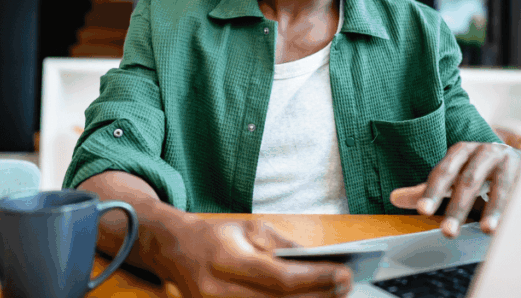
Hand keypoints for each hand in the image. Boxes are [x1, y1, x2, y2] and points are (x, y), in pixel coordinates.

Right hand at [151, 216, 353, 296]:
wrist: (174, 251)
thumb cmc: (216, 236)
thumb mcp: (249, 228)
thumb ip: (283, 247)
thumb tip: (319, 262)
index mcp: (225, 259)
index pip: (278, 277)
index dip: (314, 279)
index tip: (343, 273)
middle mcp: (218, 290)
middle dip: (318, 296)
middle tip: (346, 287)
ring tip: (333, 297)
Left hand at [389, 142, 520, 236]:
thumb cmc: (481, 172)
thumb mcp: (453, 178)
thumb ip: (428, 189)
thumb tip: (394, 198)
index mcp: (462, 151)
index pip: (443, 172)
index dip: (433, 191)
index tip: (423, 211)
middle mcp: (485, 151)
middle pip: (468, 180)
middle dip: (458, 208)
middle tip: (448, 232)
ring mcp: (509, 160)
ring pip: (500, 186)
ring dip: (493, 209)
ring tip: (486, 230)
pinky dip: (517, 208)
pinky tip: (512, 224)